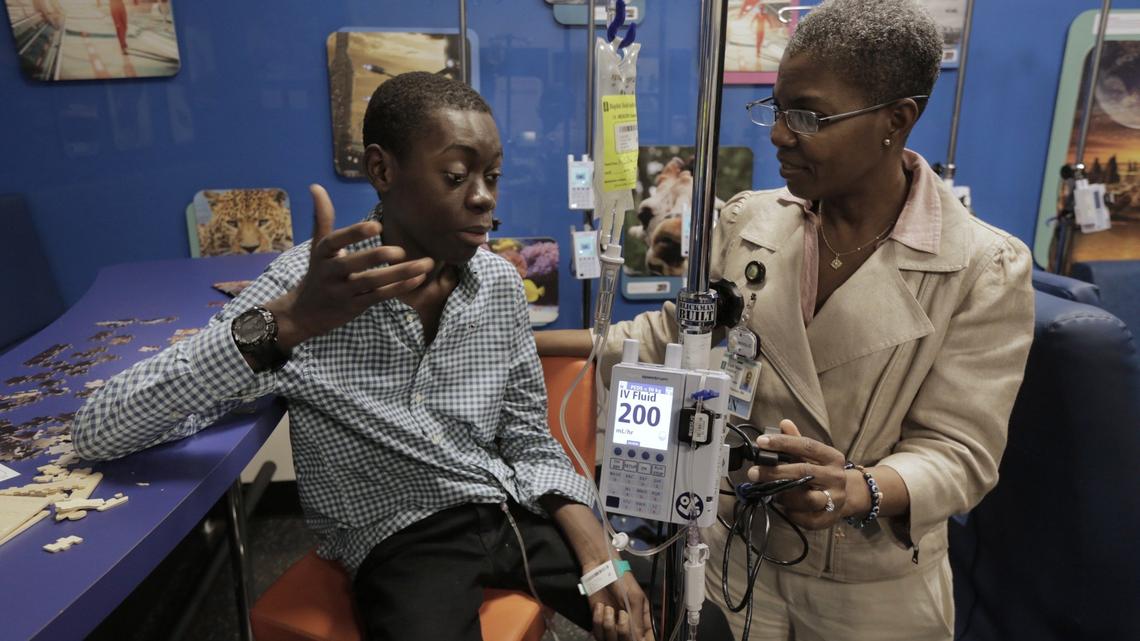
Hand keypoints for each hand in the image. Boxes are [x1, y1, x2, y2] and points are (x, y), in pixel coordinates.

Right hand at [266, 184, 434, 349]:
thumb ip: (322, 217)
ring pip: (372, 283)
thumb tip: (316, 186)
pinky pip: (379, 296)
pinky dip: (399, 288)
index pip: (335, 242)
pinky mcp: (355, 306)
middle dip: (377, 257)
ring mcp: (343, 291)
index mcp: (322, 253)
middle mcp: (330, 273)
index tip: (377, 225)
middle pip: (353, 264)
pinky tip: (418, 278)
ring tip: (425, 264)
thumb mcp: (318, 246)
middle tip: (400, 251)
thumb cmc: (318, 272)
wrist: (305, 313)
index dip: (354, 234)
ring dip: (399, 274)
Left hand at [589, 572, 653, 640]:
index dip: (643, 640)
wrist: (600, 569)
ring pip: (611, 639)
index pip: (646, 638)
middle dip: (623, 630)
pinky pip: (598, 632)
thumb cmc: (620, 579)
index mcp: (642, 619)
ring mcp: (614, 624)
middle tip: (622, 614)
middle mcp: (628, 624)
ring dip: (608, 624)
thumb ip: (637, 620)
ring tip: (609, 609)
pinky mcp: (599, 622)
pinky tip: (601, 606)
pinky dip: (598, 619)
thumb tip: (639, 639)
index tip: (637, 638)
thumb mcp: (634, 598)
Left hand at [747, 419, 848, 529]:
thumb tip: (784, 423)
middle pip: (803, 473)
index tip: (761, 442)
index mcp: (832, 457)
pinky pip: (805, 517)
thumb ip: (796, 441)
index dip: (783, 443)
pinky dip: (790, 511)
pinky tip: (783, 506)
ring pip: (806, 498)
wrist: (846, 496)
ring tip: (769, 491)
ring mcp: (835, 499)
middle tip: (753, 473)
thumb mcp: (812, 455)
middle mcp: (836, 477)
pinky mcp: (829, 519)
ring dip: (783, 494)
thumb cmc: (821, 472)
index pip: (807, 446)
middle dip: (775, 472)